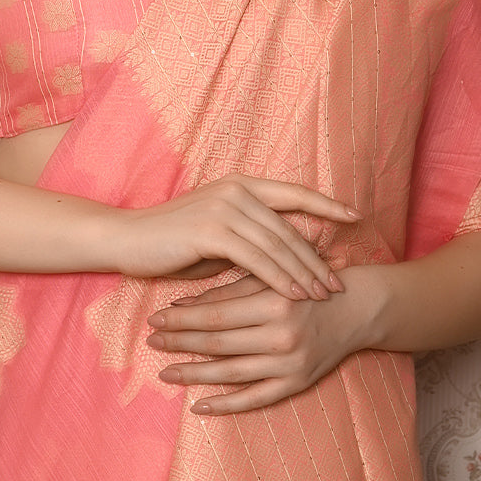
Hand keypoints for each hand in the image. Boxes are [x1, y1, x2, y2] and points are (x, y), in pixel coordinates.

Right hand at [112, 176, 359, 299]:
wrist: (125, 239)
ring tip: (323, 295)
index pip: (293, 193)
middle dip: (317, 256)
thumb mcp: (217, 238)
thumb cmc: (169, 243)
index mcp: (240, 184)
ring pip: (277, 244)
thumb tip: (286, 257)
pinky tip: (293, 295)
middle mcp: (236, 190)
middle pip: (290, 226)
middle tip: (338, 282)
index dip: (326, 205)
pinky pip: (257, 258)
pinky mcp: (212, 230)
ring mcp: (225, 207)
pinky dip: (279, 278)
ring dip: (303, 272)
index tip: (355, 216)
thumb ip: (250, 241)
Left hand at [144, 267, 382, 413]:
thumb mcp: (267, 280)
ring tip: (166, 372)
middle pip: (218, 344)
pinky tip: (198, 407)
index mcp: (274, 302)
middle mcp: (283, 335)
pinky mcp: (297, 383)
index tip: (155, 319)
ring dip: (194, 374)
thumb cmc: (303, 287)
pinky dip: (226, 405)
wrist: (356, 308)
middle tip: (151, 342)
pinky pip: (255, 400)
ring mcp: (290, 363)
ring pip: (231, 374)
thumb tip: (179, 305)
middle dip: (180, 343)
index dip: (181, 319)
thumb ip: (226, 293)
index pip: (216, 315)